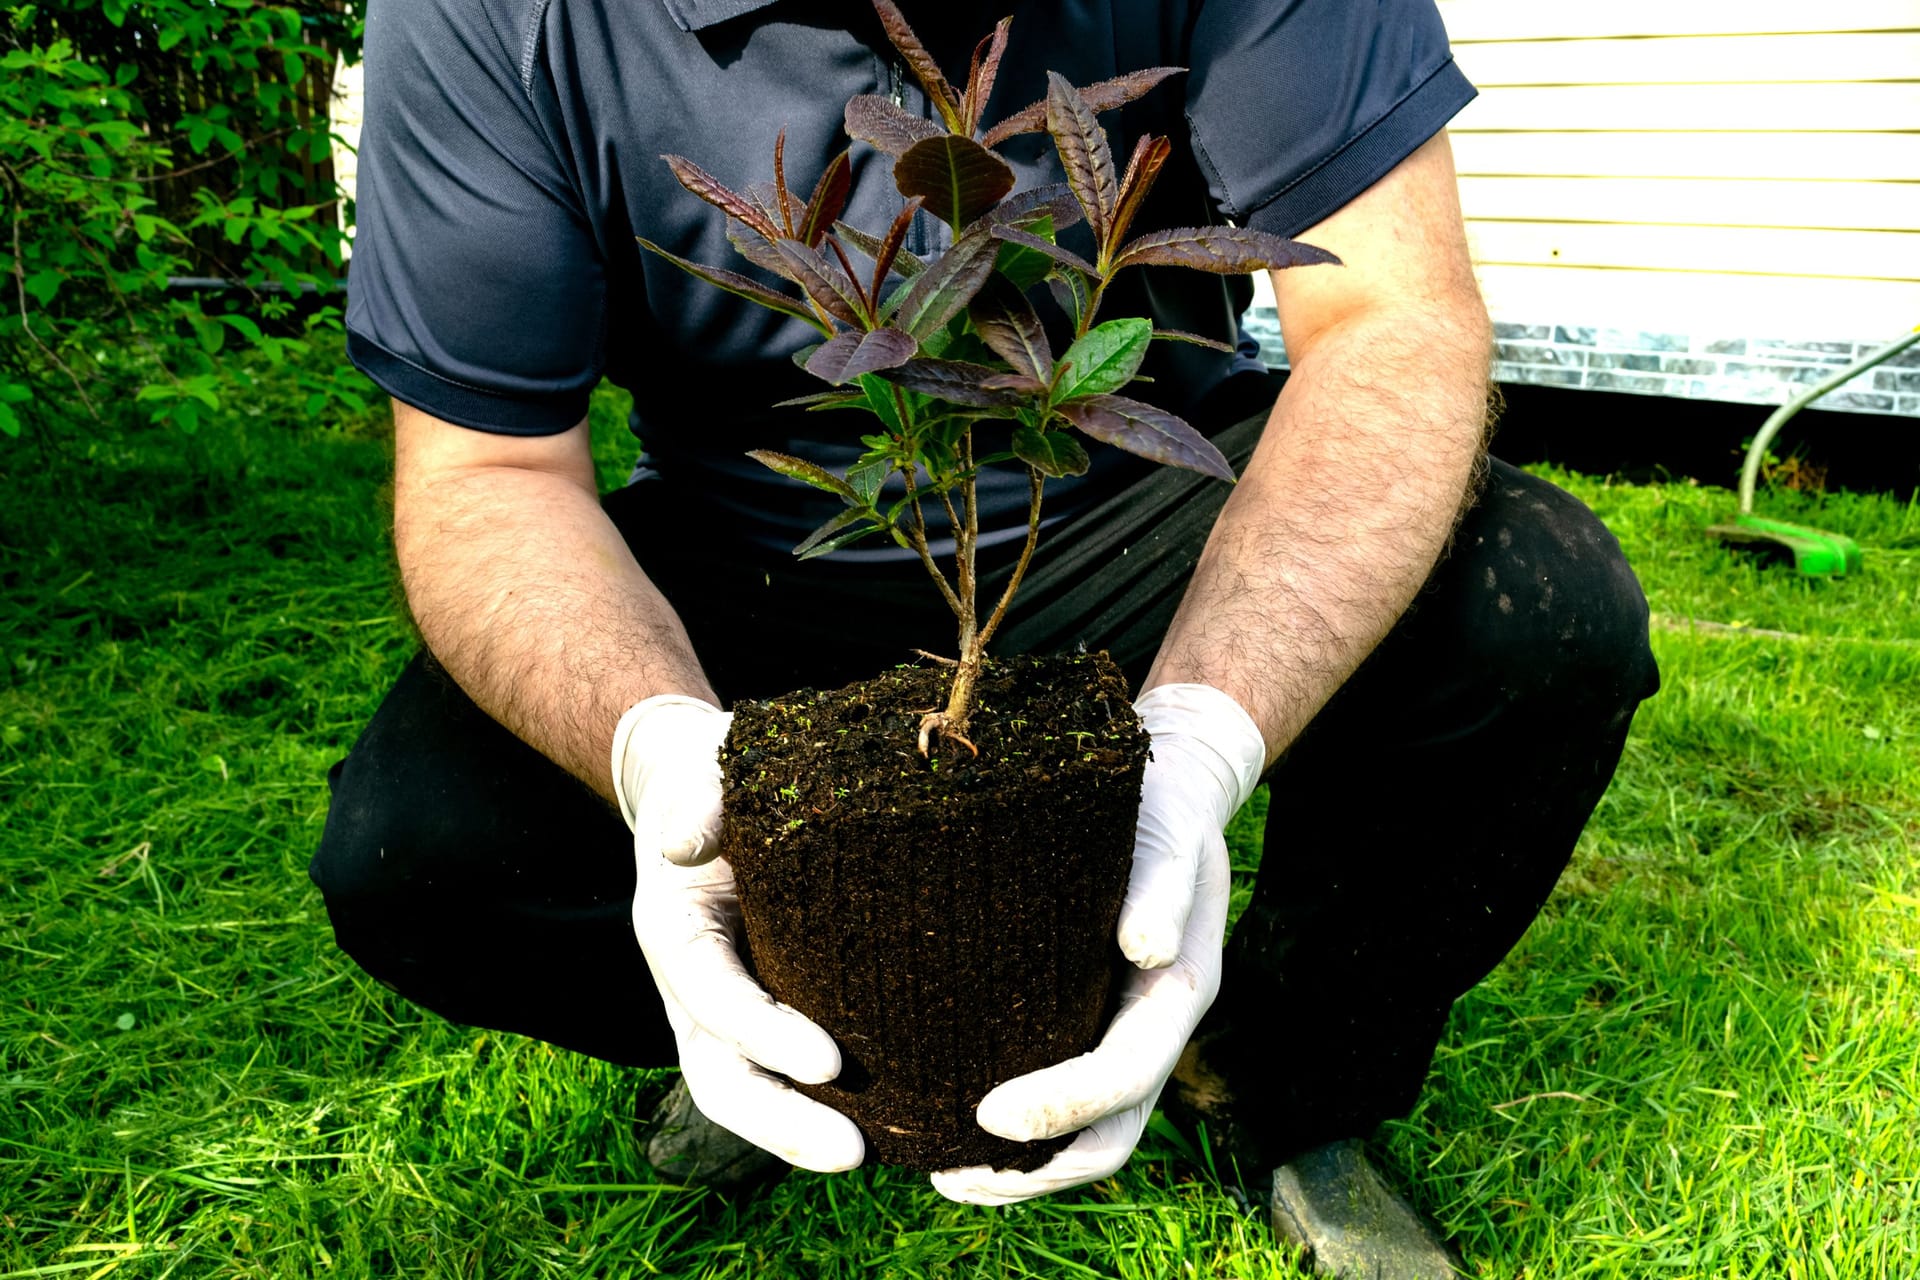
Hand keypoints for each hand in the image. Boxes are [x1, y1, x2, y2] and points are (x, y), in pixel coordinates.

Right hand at [613, 695, 864, 1172]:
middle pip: (720, 1077)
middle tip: (854, 1152)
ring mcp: (724, 1010)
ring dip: (800, 1133)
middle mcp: (692, 986)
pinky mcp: (767, 1012)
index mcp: (675, 930)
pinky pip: (783, 1076)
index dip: (764, 1035)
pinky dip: (820, 1107)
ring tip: (872, 1157)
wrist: (716, 787)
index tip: (831, 1061)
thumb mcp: (710, 770)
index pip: (712, 997)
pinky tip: (887, 1127)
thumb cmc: (723, 776)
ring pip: (746, 1093)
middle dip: (780, 1122)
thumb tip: (683, 844)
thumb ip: (700, 799)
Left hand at [932, 683, 1264, 1203]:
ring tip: (942, 1173)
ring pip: (1086, 1133)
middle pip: (1110, 1133)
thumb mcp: (1167, 828)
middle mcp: (1155, 1024)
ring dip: (1022, 1168)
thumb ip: (1162, 882)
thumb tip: (1144, 948)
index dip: (1061, 1107)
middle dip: (1035, 1167)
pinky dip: (1016, 1131)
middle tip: (947, 1175)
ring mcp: (1125, 1028)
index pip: (1127, 1076)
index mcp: (1180, 988)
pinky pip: (1061, 1094)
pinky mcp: (1088, 1017)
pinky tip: (951, 1120)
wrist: (1169, 778)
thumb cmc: (1159, 801)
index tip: (985, 1115)